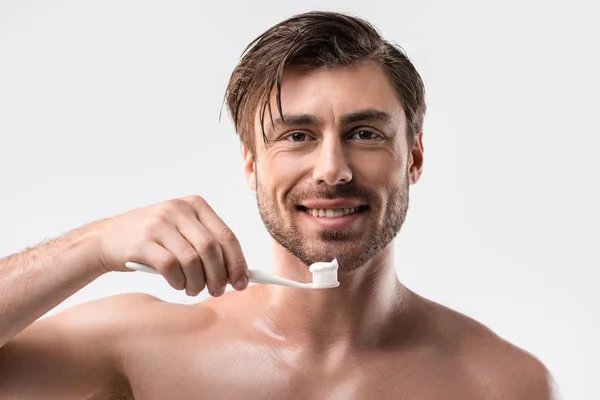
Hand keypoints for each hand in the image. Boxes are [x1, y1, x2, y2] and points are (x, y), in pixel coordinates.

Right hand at [92, 195, 248, 296]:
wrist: (107, 238)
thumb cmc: (153, 239)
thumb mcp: (182, 230)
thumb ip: (208, 244)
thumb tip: (239, 272)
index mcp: (195, 205)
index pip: (226, 236)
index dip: (238, 262)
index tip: (242, 282)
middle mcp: (178, 210)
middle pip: (211, 248)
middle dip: (219, 275)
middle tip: (218, 291)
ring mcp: (159, 224)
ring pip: (192, 260)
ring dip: (198, 282)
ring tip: (194, 290)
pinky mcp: (142, 242)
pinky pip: (170, 267)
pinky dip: (178, 282)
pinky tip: (177, 285)